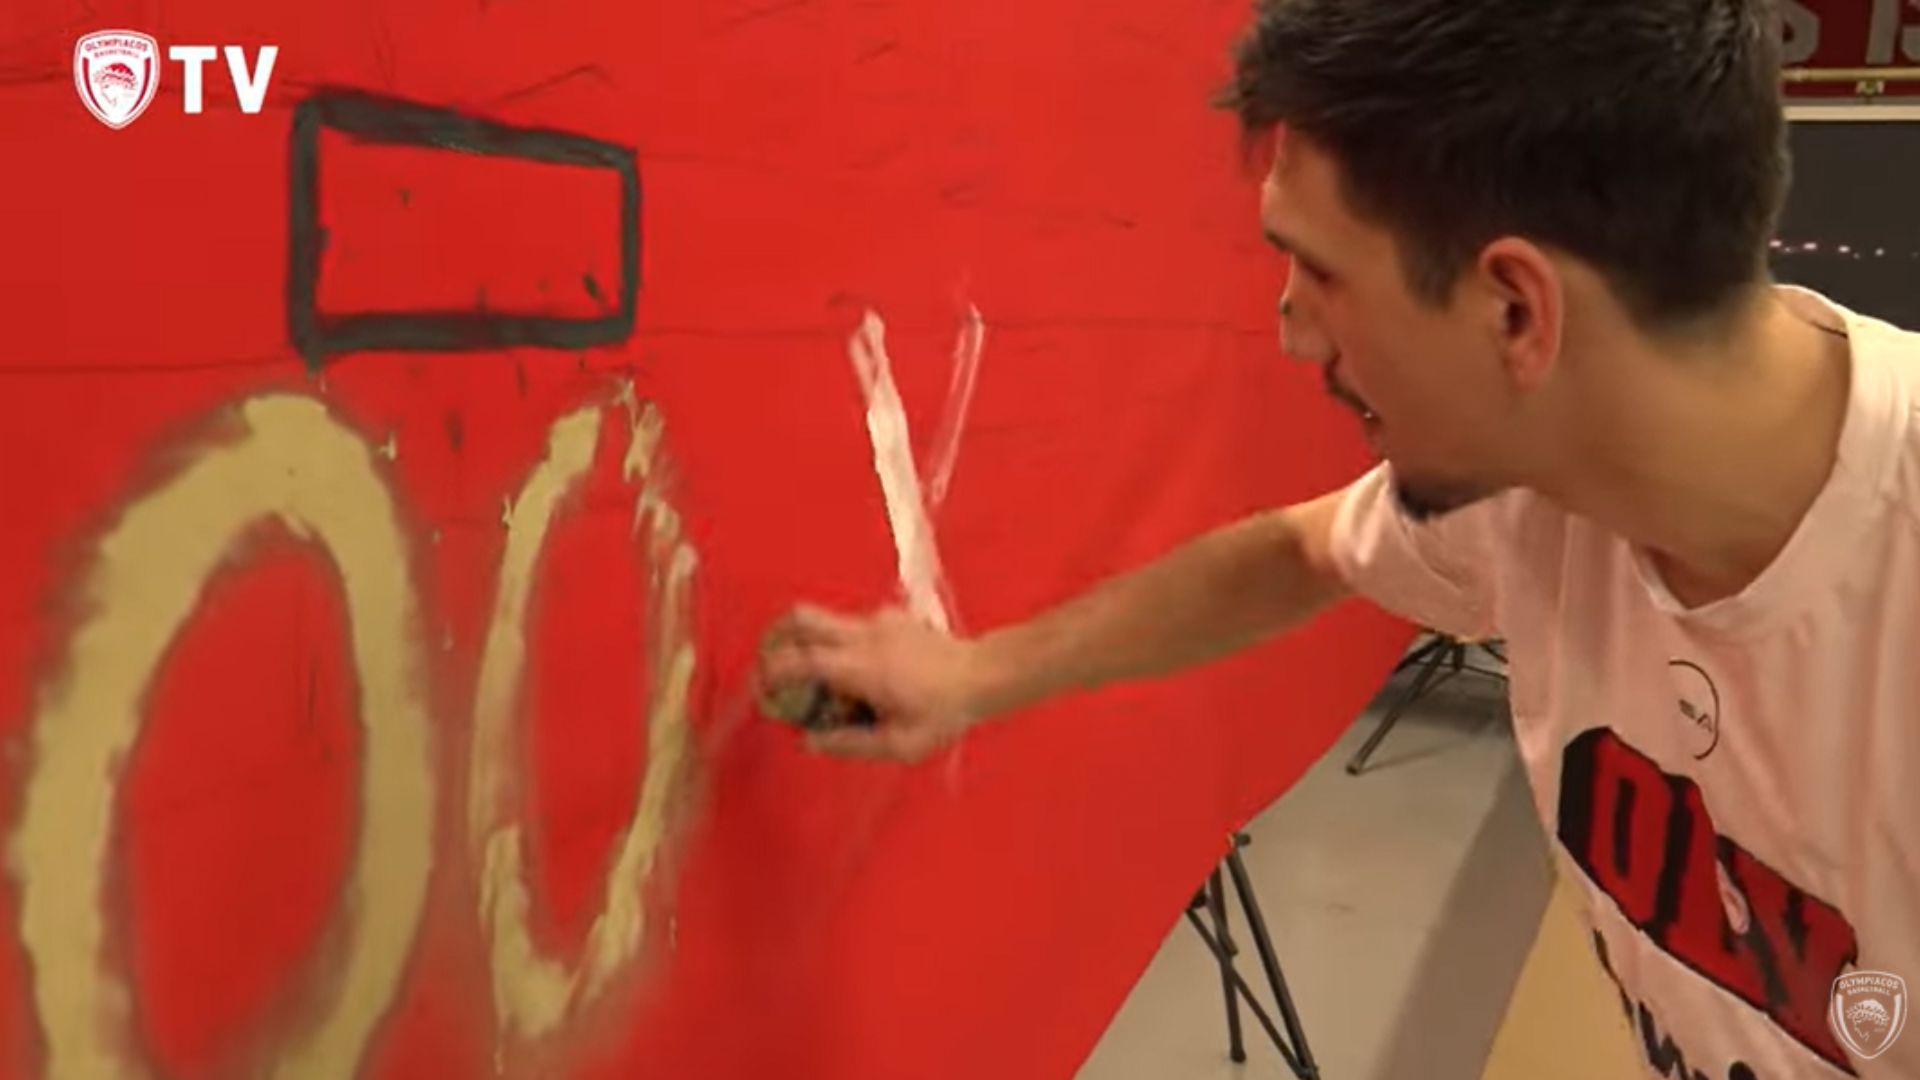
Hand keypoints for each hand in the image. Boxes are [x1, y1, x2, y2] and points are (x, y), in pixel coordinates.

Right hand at [755, 603, 985, 761]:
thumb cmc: (944, 713)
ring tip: (819, 681)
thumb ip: (850, 744)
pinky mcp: (889, 616)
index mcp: (862, 667)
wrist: (984, 674)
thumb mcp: (900, 744)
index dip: (771, 672)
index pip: (801, 659)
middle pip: (799, 617)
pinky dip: (839, 646)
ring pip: (822, 619)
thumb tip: (809, 741)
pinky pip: (849, 626)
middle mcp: (863, 635)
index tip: (762, 689)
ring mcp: (876, 620)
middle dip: (772, 638)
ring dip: (807, 643)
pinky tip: (862, 675)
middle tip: (769, 666)